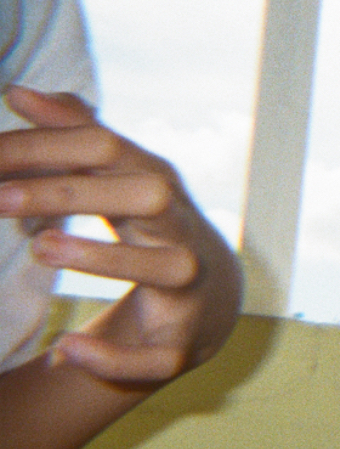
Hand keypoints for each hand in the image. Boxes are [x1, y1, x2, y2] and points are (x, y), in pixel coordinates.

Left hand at [0, 87, 240, 386]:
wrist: (210, 301)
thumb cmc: (147, 229)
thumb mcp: (114, 180)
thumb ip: (71, 135)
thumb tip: (18, 91)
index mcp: (155, 184)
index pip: (108, 149)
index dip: (48, 147)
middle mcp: (178, 228)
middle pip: (145, 196)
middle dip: (72, 193)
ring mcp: (186, 286)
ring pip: (163, 268)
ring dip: (103, 259)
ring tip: (41, 249)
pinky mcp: (178, 344)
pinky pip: (155, 357)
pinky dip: (112, 356)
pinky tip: (65, 350)